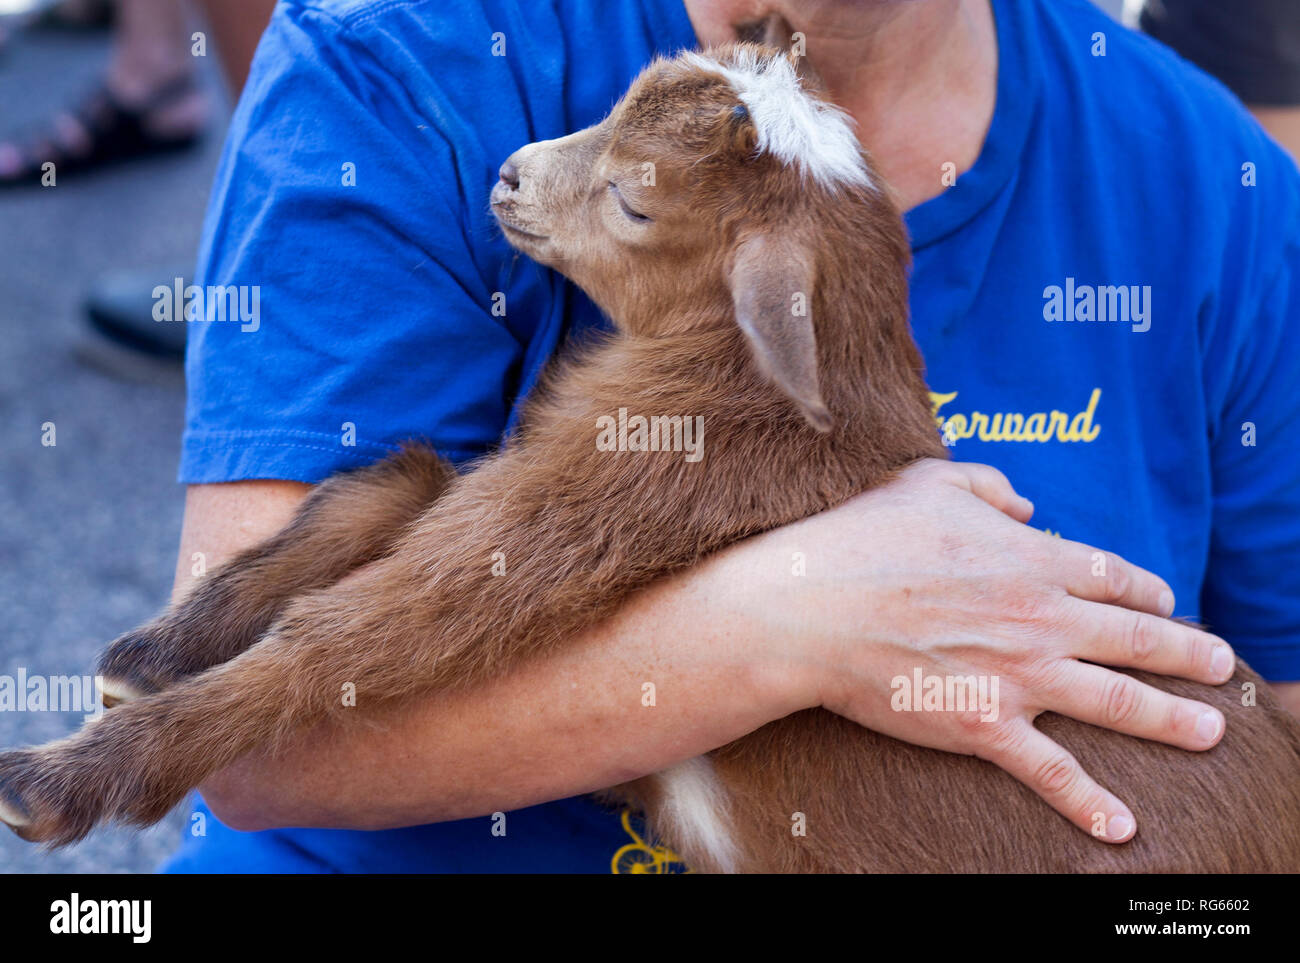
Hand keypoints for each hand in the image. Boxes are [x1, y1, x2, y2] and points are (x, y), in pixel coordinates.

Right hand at [735, 458, 1233, 841]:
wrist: (811, 608)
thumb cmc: (862, 539)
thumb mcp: (928, 481)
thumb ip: (988, 485)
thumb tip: (1027, 506)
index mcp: (1030, 560)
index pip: (1113, 577)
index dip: (1148, 592)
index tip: (1166, 603)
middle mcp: (1041, 619)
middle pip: (1138, 639)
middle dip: (1188, 654)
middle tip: (1220, 666)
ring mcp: (1019, 676)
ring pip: (1118, 703)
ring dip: (1172, 720)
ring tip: (1209, 732)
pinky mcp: (986, 726)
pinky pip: (1051, 770)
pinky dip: (1089, 802)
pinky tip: (1123, 826)